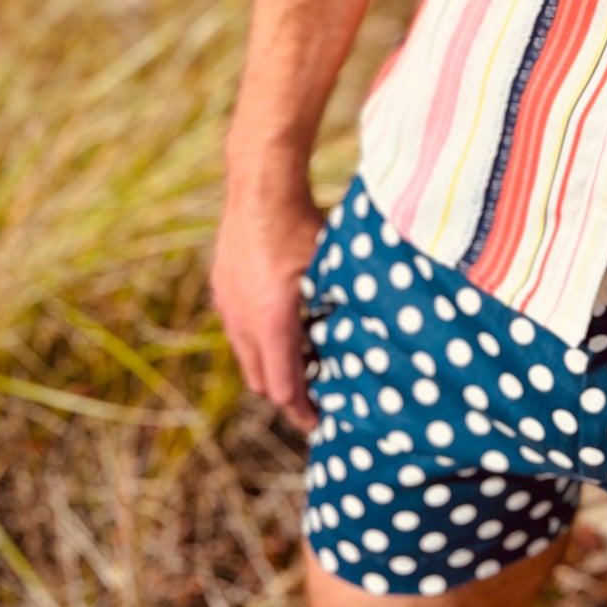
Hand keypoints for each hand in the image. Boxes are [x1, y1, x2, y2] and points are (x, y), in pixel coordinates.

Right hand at [211, 174, 323, 433]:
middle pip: (260, 379)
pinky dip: (256, 337)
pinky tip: (280, 322)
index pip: (284, 387)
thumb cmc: (302, 221)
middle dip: (286, 392)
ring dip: (270, 363)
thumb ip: (347, 302)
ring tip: (300, 361)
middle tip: (313, 397)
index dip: (302, 410)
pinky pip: (236, 326)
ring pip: (245, 353)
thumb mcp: (331, 266)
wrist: (260, 182)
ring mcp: (227, 302)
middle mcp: (242, 320)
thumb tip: (384, 329)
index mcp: (271, 323)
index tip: (318, 424)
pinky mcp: (221, 285)